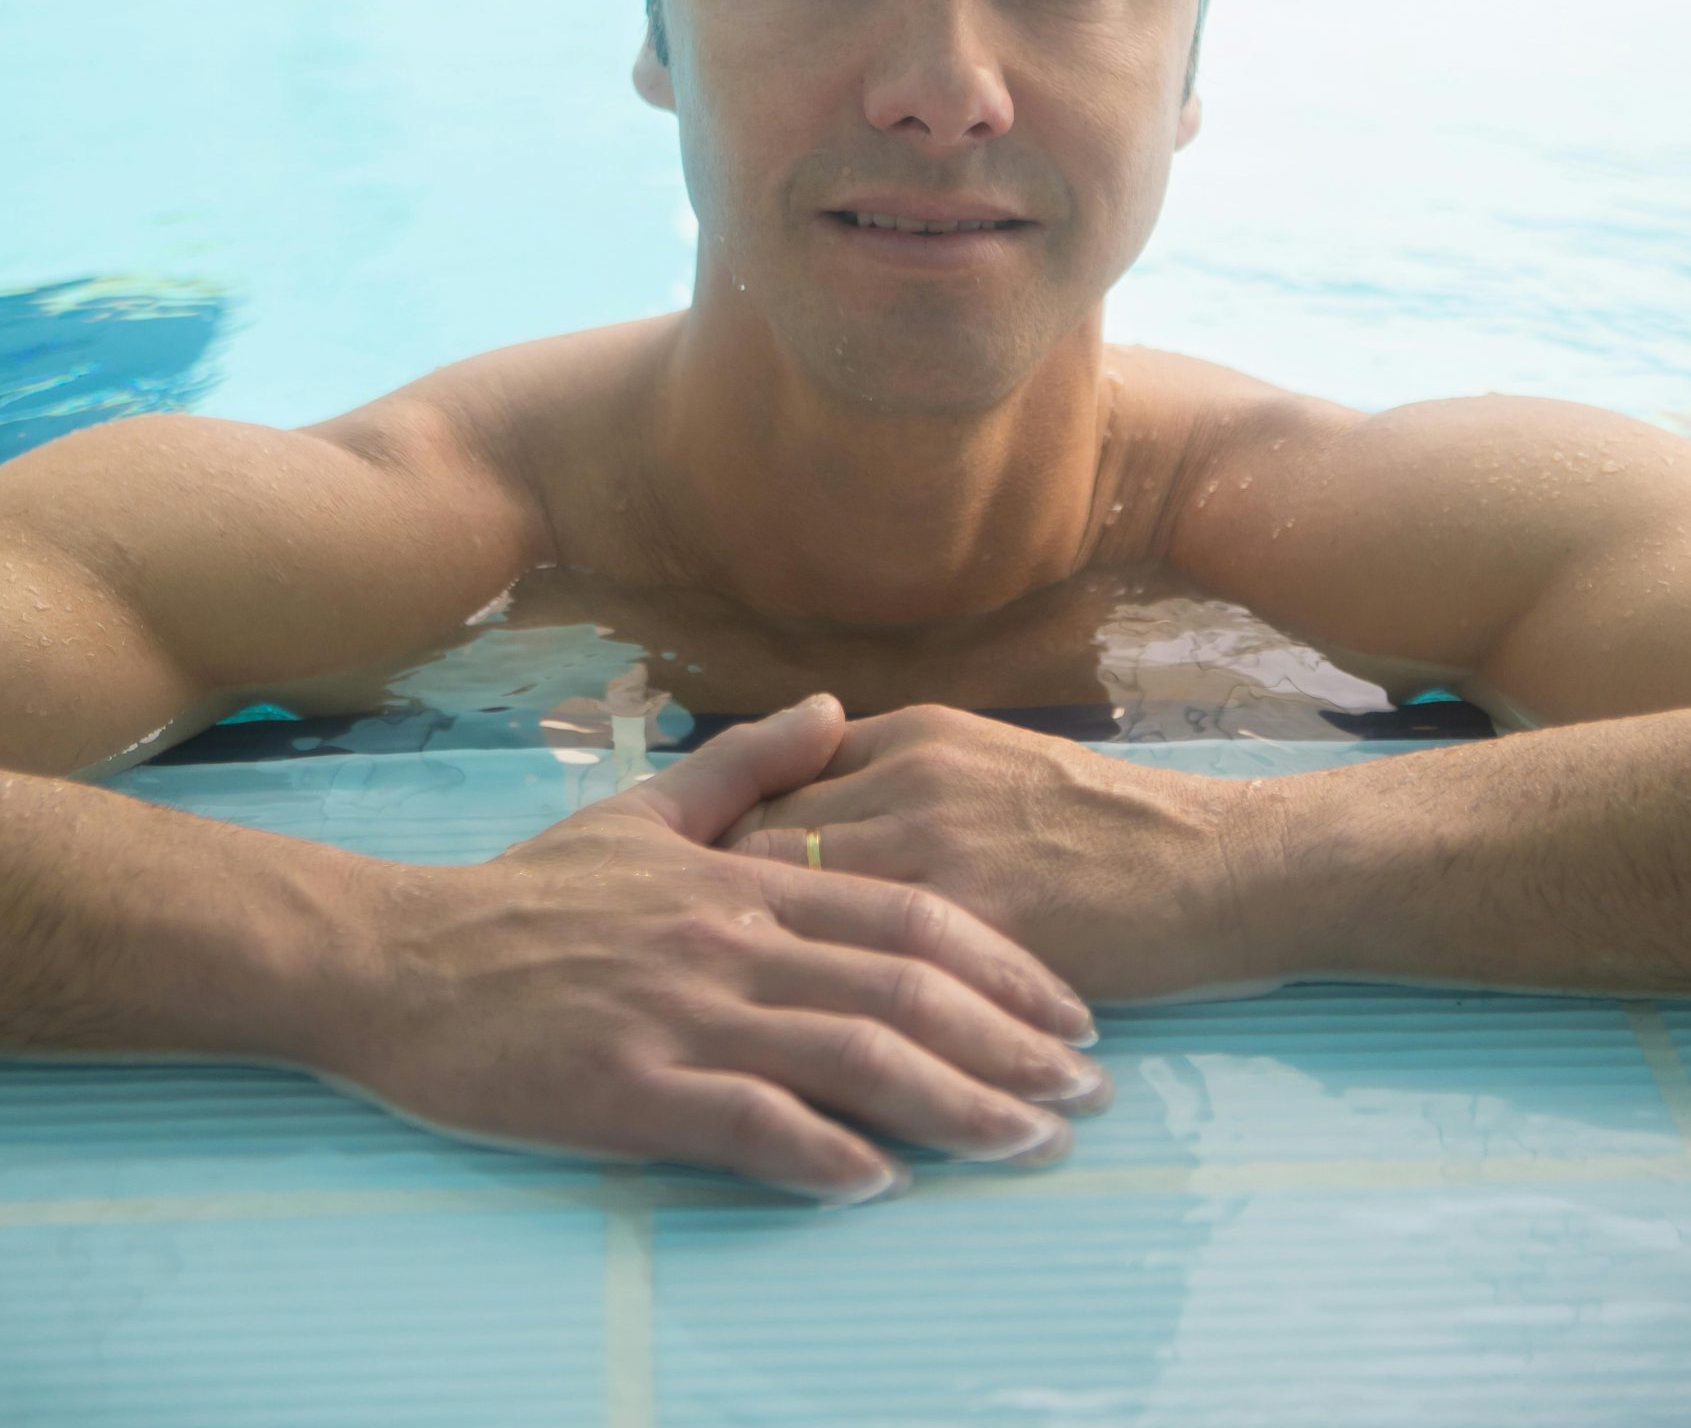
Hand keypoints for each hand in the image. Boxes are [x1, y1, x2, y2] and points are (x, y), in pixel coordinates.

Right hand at [316, 696, 1109, 1202]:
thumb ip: (748, 766)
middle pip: (904, 987)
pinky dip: (821, 1152)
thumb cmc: (528, 896)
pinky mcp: (627, 1087)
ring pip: (848, 1056)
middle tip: (1090, 1095)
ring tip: (1026, 1144)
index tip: (1073, 1013)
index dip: (1004, 963)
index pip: (908, 911)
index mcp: (746, 881)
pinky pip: (745, 1122)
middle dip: (1011, 1045)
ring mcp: (682, 1013)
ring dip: (952, 1104)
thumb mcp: (644, 811)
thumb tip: (833, 706)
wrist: (402, 958)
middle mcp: (732, 941)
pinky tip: (880, 1183)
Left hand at [721, 704, 1282, 1002]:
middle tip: (676, 975)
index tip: (689, 909)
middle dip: (713, 911)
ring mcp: (940, 844)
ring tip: (714, 1024)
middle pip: (764, 837)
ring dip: (750, 964)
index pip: (775, 781)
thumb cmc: (1109, 828)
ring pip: (800, 902)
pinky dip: (820, 1011)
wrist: (1212, 864)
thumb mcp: (995, 768)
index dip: (724, 850)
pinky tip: (786, 1059)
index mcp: (914, 736)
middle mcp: (910, 774)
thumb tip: (818, 819)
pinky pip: (868, 968)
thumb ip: (905, 784)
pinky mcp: (976, 917)